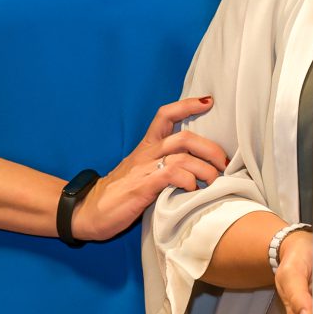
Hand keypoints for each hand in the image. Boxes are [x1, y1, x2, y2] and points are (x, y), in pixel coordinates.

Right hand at [72, 97, 227, 241]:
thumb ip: (164, 166)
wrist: (87, 212)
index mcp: (146, 147)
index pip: (165, 115)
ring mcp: (144, 169)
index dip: (187, 105)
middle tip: (225, 163)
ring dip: (206, 168)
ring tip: (213, 181)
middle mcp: (147, 153)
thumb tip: (197, 167)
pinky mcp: (143, 186)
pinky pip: (172, 174)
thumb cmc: (119, 195)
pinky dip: (189, 180)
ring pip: (183, 155)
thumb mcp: (142, 173)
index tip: (209, 101)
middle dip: (211, 147)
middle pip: (185, 137)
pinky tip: (193, 189)